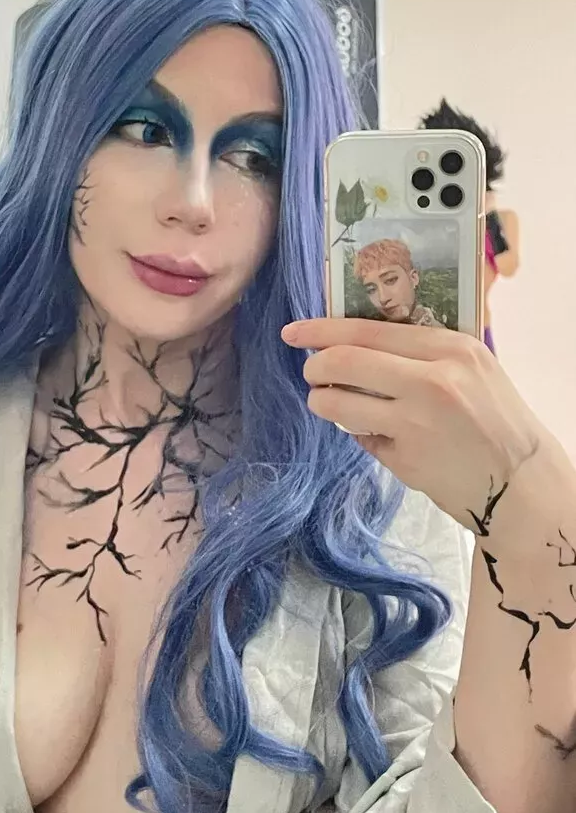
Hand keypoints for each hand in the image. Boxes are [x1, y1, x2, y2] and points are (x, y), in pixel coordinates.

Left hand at [280, 318, 554, 534]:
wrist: (520, 482)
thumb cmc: (494, 418)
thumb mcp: (471, 368)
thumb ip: (422, 351)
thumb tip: (355, 341)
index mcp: (449, 348)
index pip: (367, 330)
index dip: (321, 330)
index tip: (292, 332)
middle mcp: (432, 380)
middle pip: (343, 363)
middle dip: (314, 368)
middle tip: (311, 374)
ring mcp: (416, 422)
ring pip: (338, 404)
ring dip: (322, 403)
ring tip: (327, 404)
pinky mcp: (405, 459)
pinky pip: (359, 438)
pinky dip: (357, 434)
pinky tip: (375, 434)